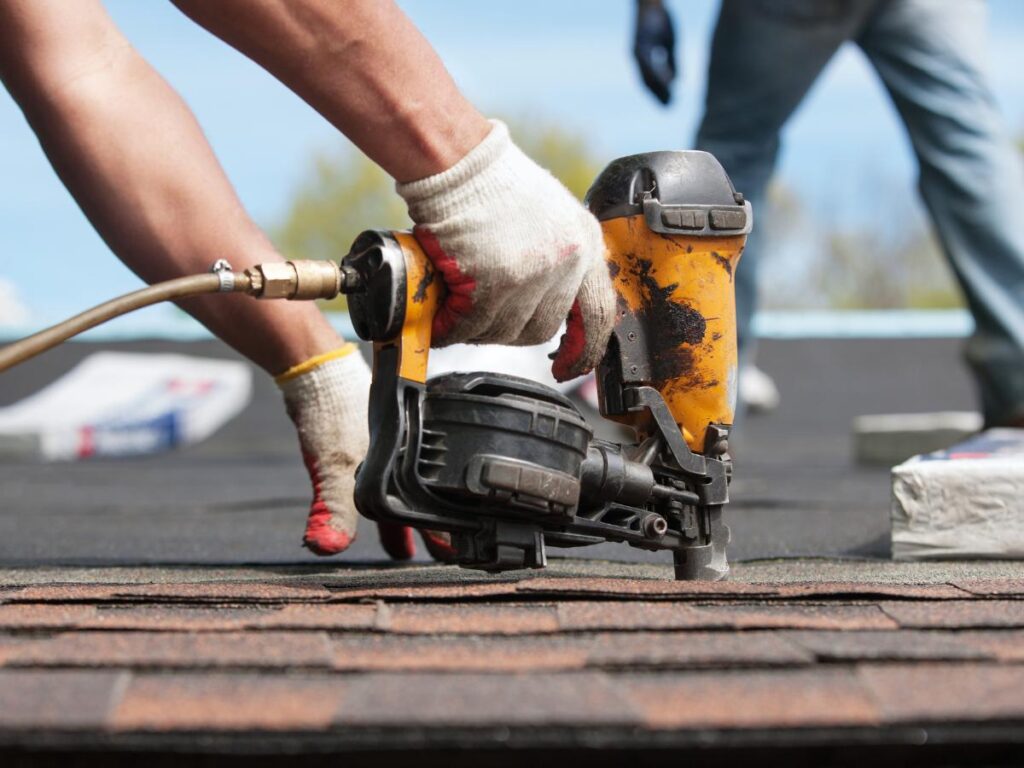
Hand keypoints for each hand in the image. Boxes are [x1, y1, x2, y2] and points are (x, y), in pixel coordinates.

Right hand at [397, 120, 615, 380]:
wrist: (459, 161)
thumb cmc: (494, 182)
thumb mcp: (551, 216)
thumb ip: (559, 257)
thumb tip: (547, 301)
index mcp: (585, 245)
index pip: (598, 313)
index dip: (584, 348)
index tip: (568, 367)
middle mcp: (567, 262)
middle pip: (541, 328)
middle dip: (508, 329)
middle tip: (482, 316)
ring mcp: (532, 274)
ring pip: (504, 331)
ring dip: (477, 328)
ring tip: (456, 308)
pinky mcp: (495, 282)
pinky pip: (471, 325)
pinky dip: (452, 327)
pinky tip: (441, 317)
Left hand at [633, 0, 677, 104]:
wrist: (651, 0)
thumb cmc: (660, 19)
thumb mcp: (670, 43)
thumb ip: (671, 62)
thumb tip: (675, 82)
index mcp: (643, 57)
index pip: (650, 80)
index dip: (658, 93)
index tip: (669, 105)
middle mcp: (637, 55)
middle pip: (647, 81)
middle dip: (657, 95)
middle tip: (669, 108)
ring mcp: (638, 49)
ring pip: (647, 74)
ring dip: (658, 89)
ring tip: (669, 99)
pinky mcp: (641, 42)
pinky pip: (650, 63)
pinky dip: (658, 74)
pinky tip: (669, 82)